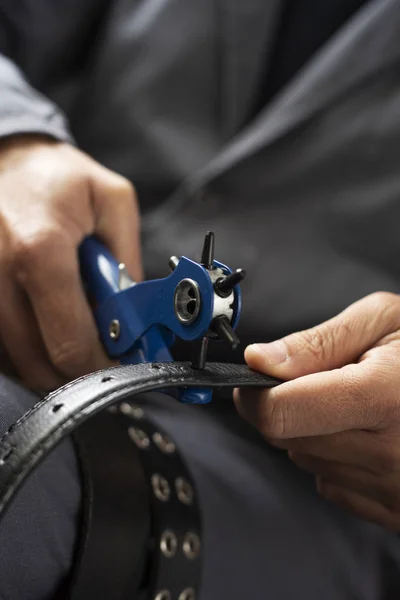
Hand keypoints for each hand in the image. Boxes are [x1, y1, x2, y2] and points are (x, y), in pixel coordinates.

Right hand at [0, 135, 141, 390]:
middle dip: (79, 371)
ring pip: (16, 362)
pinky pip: (1, 346)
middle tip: (101, 354)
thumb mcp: (113, 202)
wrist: (6, 159)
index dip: (102, 367)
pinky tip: (44, 325)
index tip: (120, 366)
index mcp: (40, 249)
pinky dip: (26, 349)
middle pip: (39, 364)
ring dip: (50, 362)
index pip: (70, 343)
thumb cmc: (59, 178)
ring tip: (72, 330)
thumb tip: (135, 320)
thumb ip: (127, 263)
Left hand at [234, 292, 399, 529]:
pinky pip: (333, 486)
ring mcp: (398, 489)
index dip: (254, 394)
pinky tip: (368, 434)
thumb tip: (259, 361)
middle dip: (287, 407)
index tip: (256, 379)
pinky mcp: (399, 511)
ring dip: (313, 432)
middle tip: (320, 382)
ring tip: (354, 406)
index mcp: (384, 397)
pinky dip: (336, 459)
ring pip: (306, 462)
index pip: (282, 414)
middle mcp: (391, 454)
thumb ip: (317, 343)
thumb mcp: (382, 321)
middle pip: (287, 439)